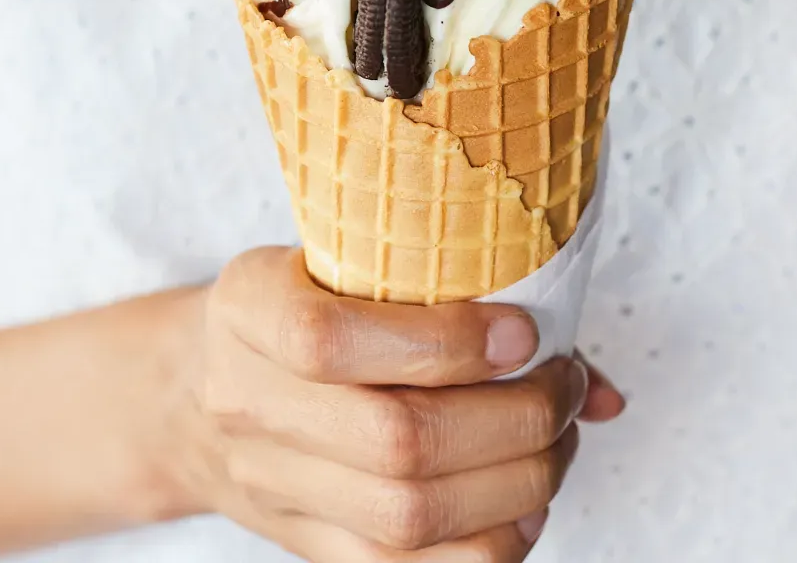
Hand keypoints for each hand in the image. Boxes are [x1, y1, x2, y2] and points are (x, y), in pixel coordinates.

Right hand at [180, 246, 620, 560]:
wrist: (193, 395)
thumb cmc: (294, 308)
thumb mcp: (337, 262)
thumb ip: (453, 295)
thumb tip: (602, 386)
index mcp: (248, 311)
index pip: (328, 340)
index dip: (442, 342)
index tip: (522, 332)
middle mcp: (249, 404)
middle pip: (393, 442)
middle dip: (513, 419)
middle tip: (561, 387)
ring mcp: (273, 486)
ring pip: (409, 517)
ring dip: (516, 484)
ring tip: (554, 442)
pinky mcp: (306, 544)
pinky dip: (490, 542)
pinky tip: (523, 502)